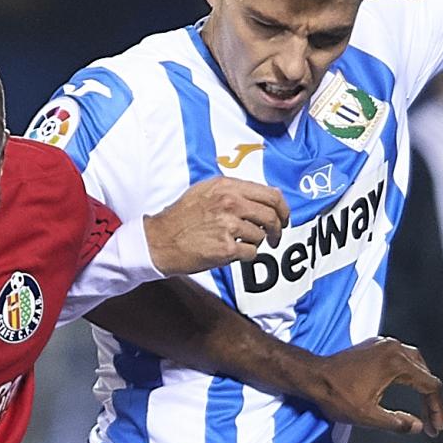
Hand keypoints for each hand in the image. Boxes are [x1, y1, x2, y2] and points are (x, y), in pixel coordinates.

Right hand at [145, 177, 288, 276]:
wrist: (159, 240)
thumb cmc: (181, 217)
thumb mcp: (206, 191)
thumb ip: (235, 191)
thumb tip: (268, 195)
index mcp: (227, 186)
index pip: (270, 194)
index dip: (283, 208)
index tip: (283, 218)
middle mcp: (230, 202)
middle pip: (272, 215)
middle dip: (278, 229)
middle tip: (275, 237)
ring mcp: (228, 225)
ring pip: (260, 236)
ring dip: (255, 242)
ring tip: (238, 243)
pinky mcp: (226, 248)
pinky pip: (251, 253)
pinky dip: (245, 256)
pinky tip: (231, 253)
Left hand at [306, 337, 442, 434]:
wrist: (312, 376)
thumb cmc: (336, 396)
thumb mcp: (367, 416)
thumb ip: (397, 423)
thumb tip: (418, 427)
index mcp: (397, 363)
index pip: (431, 385)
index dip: (437, 409)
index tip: (436, 428)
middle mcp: (394, 348)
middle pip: (426, 373)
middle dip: (432, 400)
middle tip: (434, 422)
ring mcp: (385, 344)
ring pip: (416, 364)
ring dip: (423, 385)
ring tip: (426, 408)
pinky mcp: (376, 345)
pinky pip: (402, 357)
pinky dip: (410, 374)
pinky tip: (409, 388)